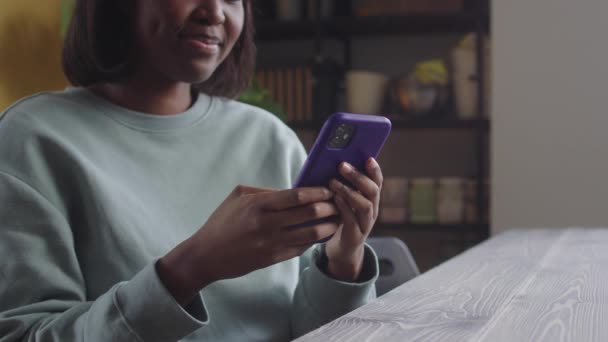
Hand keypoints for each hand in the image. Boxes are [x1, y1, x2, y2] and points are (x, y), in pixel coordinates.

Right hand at [157, 185, 339, 305]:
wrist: (206, 255)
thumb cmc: (222, 222)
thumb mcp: (238, 197)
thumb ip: (265, 191)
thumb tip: (292, 190)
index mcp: (259, 205)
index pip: (297, 196)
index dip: (318, 191)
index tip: (329, 189)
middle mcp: (268, 224)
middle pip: (310, 213)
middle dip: (329, 207)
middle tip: (338, 202)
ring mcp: (272, 243)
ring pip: (311, 233)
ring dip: (328, 225)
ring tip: (337, 219)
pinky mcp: (273, 258)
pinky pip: (302, 248)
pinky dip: (315, 240)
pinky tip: (322, 233)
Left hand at [325, 157, 382, 281]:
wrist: (342, 250)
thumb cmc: (341, 220)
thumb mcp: (346, 202)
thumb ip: (346, 187)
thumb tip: (334, 163)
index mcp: (371, 200)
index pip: (378, 182)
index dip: (375, 170)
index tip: (368, 158)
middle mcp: (372, 211)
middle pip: (373, 191)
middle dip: (358, 176)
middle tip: (342, 165)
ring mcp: (366, 224)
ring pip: (365, 205)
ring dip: (349, 191)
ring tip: (334, 182)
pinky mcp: (355, 236)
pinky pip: (351, 220)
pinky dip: (343, 207)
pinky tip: (334, 199)